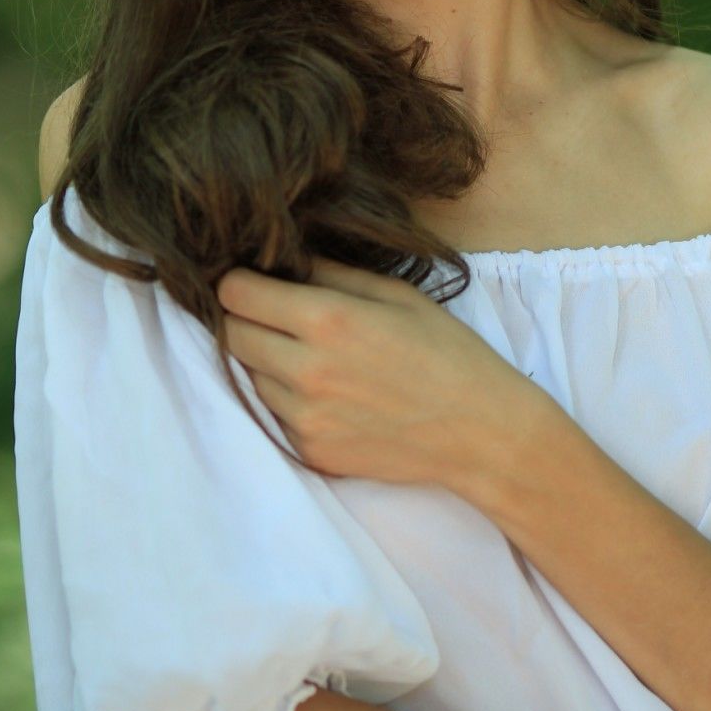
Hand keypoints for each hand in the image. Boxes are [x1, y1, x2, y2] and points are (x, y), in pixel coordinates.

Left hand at [216, 256, 547, 490]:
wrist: (479, 432)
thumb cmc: (447, 352)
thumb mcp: (396, 295)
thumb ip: (332, 273)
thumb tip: (283, 259)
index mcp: (327, 320)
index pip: (236, 294)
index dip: (240, 282)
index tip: (256, 281)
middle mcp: (305, 371)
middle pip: (231, 335)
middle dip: (246, 318)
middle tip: (279, 315)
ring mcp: (304, 417)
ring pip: (249, 376)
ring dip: (266, 360)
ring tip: (313, 356)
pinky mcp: (309, 450)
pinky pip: (274, 414)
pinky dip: (289, 399)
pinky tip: (331, 392)